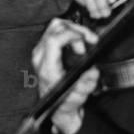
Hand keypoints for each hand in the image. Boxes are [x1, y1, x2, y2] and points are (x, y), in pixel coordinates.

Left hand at [32, 17, 99, 133]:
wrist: (58, 107)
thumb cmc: (66, 101)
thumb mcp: (81, 94)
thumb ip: (87, 82)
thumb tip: (92, 70)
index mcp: (47, 67)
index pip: (54, 39)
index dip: (72, 34)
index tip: (86, 38)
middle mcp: (41, 56)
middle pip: (56, 27)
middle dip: (77, 31)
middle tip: (89, 42)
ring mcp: (40, 51)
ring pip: (56, 26)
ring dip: (74, 31)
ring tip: (84, 45)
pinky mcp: (43, 48)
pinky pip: (56, 30)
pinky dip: (70, 33)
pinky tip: (78, 43)